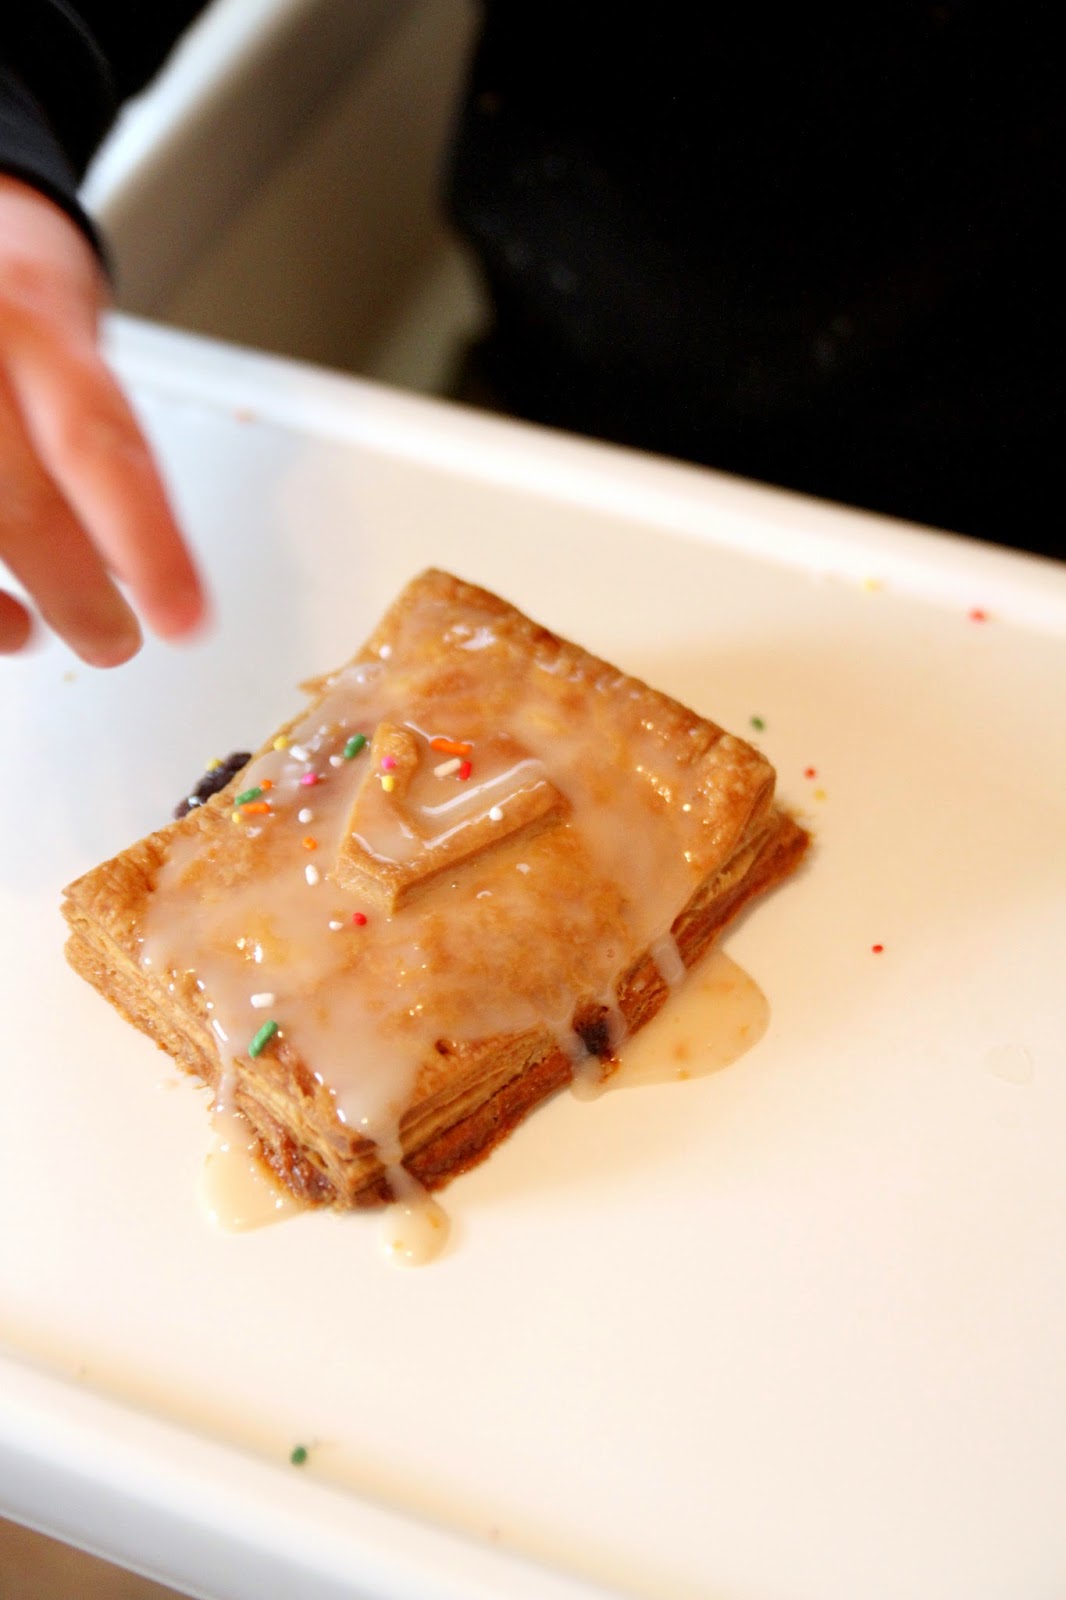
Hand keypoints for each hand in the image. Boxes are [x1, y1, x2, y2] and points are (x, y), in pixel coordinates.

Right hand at [0, 175, 205, 664]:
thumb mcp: (66, 343)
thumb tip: (131, 568)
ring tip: (30, 635)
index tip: (184, 620)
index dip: (146, 544)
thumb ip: (95, 445)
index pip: (97, 445)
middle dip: (71, 593)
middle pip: (15, 499)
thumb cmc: (6, 302)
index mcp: (31, 319)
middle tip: (114, 641)